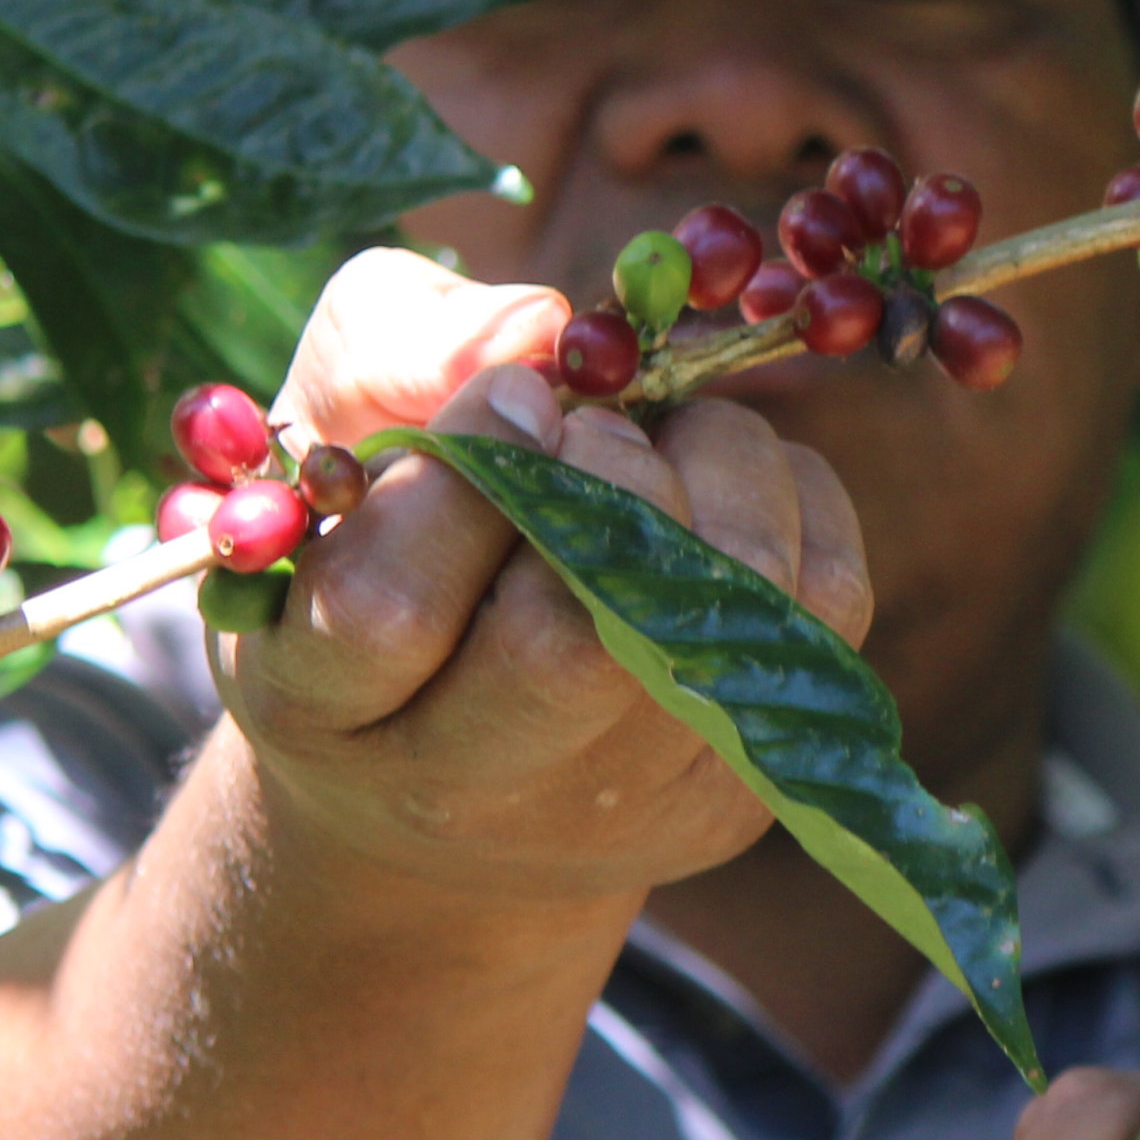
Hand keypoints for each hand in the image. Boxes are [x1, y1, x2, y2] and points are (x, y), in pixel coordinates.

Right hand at [212, 249, 874, 905]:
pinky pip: (821, 614)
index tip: (513, 389)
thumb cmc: (377, 541)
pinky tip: (718, 492)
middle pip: (568, 647)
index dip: (467, 473)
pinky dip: (790, 505)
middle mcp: (461, 789)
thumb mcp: (330, 433)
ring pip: (719, 621)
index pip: (387, 609)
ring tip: (658, 441)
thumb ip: (393, 353)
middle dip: (611, 478)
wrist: (452, 764)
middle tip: (598, 417)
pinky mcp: (731, 798)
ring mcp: (610, 809)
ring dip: (714, 471)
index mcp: (318, 702)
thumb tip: (537, 330)